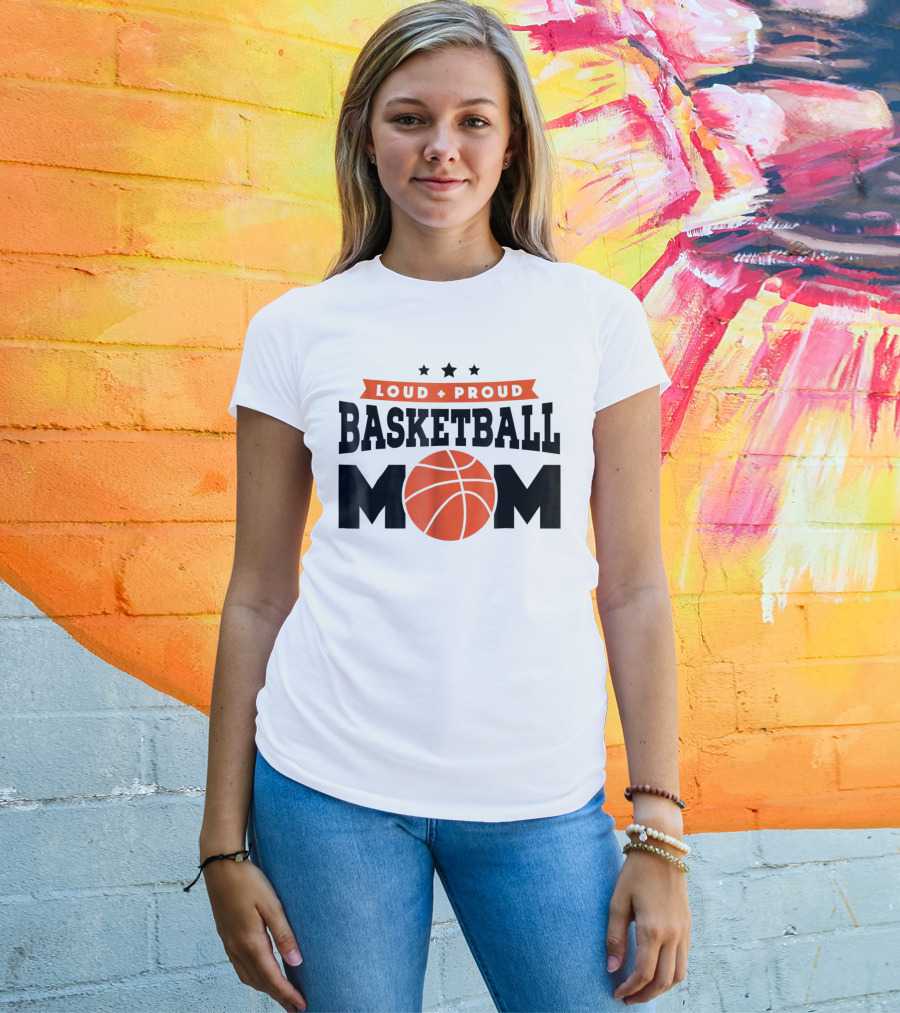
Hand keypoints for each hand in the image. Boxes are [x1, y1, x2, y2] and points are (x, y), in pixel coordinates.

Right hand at [203, 858, 307, 1012]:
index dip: (287, 994)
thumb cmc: (248, 880)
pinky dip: (253, 977)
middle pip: (260, 982)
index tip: (301, 1005)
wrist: (220, 865)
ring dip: (265, 989)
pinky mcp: (226, 936)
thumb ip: (284, 934)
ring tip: (281, 994)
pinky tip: (260, 974)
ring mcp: (229, 943)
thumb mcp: (271, 904)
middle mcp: (237, 948)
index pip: (272, 978)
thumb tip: (296, 962)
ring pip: (248, 977)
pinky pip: (240, 967)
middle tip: (295, 1008)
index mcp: (250, 942)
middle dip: (278, 997)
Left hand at [606, 847, 690, 1004]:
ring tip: (642, 990)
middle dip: (645, 995)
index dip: (630, 989)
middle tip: (628, 998)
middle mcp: (672, 934)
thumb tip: (612, 969)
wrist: (662, 849)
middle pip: (663, 981)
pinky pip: (684, 960)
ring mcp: (684, 931)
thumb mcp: (618, 902)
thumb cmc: (635, 873)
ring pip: (678, 975)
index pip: (643, 973)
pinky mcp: (688, 926)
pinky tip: (656, 971)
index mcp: (652, 929)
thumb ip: (614, 937)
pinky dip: (671, 974)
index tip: (617, 993)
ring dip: (661, 988)